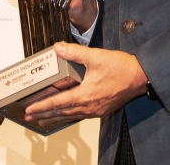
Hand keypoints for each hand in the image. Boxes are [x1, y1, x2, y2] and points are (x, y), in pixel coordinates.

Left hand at [23, 42, 146, 127]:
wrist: (139, 76)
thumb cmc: (120, 67)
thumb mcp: (95, 56)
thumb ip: (74, 52)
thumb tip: (57, 48)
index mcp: (84, 95)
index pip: (57, 103)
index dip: (42, 106)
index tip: (29, 110)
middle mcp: (88, 106)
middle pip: (62, 113)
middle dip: (44, 116)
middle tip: (30, 118)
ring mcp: (96, 110)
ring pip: (71, 116)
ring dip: (55, 119)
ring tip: (43, 121)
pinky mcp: (102, 109)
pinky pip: (80, 115)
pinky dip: (69, 116)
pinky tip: (67, 115)